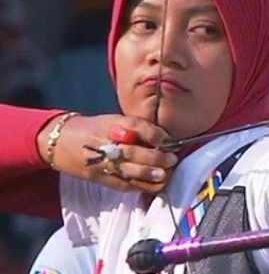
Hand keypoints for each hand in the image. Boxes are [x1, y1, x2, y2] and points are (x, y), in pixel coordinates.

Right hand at [37, 113, 177, 192]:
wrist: (59, 143)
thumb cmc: (93, 129)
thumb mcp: (113, 120)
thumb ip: (136, 127)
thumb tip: (164, 137)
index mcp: (109, 124)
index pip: (134, 126)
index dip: (153, 133)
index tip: (167, 139)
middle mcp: (105, 144)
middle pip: (132, 152)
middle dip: (155, 158)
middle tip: (171, 160)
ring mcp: (102, 164)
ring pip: (129, 172)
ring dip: (150, 176)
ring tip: (166, 175)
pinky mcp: (101, 179)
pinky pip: (124, 185)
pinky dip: (141, 186)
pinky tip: (155, 185)